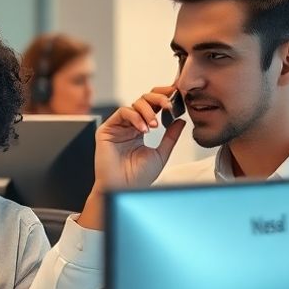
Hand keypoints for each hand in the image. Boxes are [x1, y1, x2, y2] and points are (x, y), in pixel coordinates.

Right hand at [76, 87, 185, 230]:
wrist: (124, 189)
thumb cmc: (139, 177)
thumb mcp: (161, 154)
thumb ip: (171, 136)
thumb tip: (181, 120)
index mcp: (140, 130)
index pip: (152, 108)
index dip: (164, 99)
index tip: (178, 99)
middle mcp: (129, 126)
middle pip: (144, 100)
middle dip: (158, 99)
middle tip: (169, 106)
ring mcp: (118, 127)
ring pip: (134, 104)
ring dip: (148, 111)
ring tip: (155, 126)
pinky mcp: (107, 129)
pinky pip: (122, 112)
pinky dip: (135, 117)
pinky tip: (143, 129)